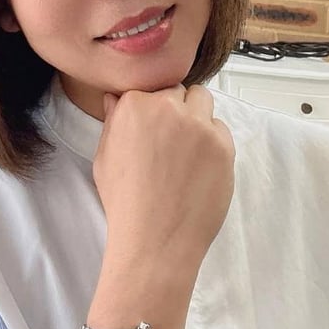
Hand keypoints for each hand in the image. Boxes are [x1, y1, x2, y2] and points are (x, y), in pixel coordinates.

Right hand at [93, 85, 233, 285]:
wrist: (155, 240)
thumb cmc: (125, 202)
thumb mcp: (104, 157)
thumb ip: (113, 120)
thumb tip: (115, 98)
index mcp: (134, 105)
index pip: (151, 88)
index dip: (152, 108)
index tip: (152, 126)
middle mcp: (168, 107)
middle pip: (178, 91)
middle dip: (174, 108)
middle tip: (170, 140)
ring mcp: (199, 125)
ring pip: (203, 101)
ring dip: (196, 116)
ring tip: (187, 148)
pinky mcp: (223, 145)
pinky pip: (221, 129)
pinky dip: (213, 141)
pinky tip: (200, 165)